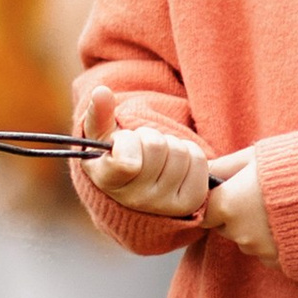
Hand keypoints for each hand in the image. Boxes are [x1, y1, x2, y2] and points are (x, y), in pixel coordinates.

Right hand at [76, 82, 207, 221]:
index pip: (127, 162)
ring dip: (172, 145)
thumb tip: (101, 92)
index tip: (122, 143)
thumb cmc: (117, 156)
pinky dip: (191, 155)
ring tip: (159, 157)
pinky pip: (199, 161)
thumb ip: (98, 114)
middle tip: (143, 148)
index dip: (129, 141)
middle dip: (152, 138)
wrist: (137, 187)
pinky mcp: (190, 203)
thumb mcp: (101, 137)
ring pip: (180, 152)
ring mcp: (164, 205)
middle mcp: (136, 200)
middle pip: (157, 146)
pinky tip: (175, 165)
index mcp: (109, 183)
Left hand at [203, 146, 279, 265]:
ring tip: (289, 207)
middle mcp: (243, 234)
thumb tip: (203, 171)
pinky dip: (280, 241)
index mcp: (230, 205)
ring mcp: (265, 253)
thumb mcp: (258, 156)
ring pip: (250, 241)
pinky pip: (272, 253)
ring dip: (260, 228)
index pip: (203, 211)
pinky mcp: (287, 266)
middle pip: (227, 227)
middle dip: (238, 214)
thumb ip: (225, 166)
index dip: (215, 201)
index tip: (229, 191)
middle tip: (265, 194)